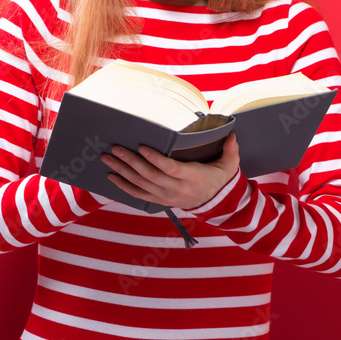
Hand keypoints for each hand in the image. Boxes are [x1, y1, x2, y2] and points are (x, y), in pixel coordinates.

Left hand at [101, 133, 240, 210]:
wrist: (217, 204)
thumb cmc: (220, 178)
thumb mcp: (229, 165)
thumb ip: (231, 150)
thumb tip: (232, 135)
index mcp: (193, 177)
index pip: (170, 169)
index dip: (155, 159)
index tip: (142, 147)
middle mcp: (177, 189)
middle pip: (150, 176)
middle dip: (131, 162)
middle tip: (116, 148)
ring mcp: (167, 197)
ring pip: (141, 185)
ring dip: (122, 171)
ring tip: (108, 158)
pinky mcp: (160, 201)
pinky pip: (138, 195)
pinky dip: (123, 187)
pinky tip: (111, 177)